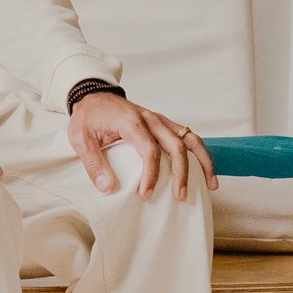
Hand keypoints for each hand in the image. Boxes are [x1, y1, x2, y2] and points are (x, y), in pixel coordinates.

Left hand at [69, 93, 216, 199]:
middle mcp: (151, 119)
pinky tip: (205, 170)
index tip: (147, 194)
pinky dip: (200, 153)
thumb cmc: (89, 117)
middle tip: (180, 197)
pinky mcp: (164, 124)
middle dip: (182, 173)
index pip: (149, 149)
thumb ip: (93, 164)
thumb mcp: (80, 139)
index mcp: (132, 122)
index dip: (151, 174)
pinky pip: (188, 137)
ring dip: (203, 162)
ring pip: (190, 139)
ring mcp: (161, 120)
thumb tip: (108, 188)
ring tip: (212, 185)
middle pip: (176, 145)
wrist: (94, 95)